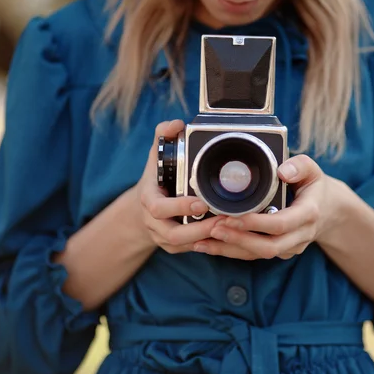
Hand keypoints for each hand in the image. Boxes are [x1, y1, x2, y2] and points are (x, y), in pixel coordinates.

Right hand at [129, 120, 225, 253]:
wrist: (142, 207)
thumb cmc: (156, 178)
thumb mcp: (156, 154)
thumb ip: (164, 136)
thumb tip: (175, 124)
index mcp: (149, 200)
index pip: (159, 208)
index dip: (179, 207)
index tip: (201, 202)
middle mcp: (154, 223)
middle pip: (173, 235)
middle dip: (199, 229)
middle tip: (224, 220)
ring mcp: (164, 238)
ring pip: (185, 246)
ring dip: (208, 238)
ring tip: (230, 228)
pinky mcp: (176, 247)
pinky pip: (193, 250)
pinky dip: (210, 245)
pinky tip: (228, 237)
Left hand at [193, 155, 347, 259]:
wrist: (328, 210)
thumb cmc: (314, 186)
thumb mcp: (312, 170)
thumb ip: (299, 166)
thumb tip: (281, 171)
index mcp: (308, 214)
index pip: (281, 224)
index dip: (256, 223)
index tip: (233, 216)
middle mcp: (300, 235)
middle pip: (268, 247)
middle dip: (239, 239)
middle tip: (213, 227)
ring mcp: (290, 246)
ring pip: (259, 255)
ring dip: (230, 249)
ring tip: (203, 240)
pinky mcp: (279, 251)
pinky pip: (254, 256)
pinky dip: (231, 251)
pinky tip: (208, 246)